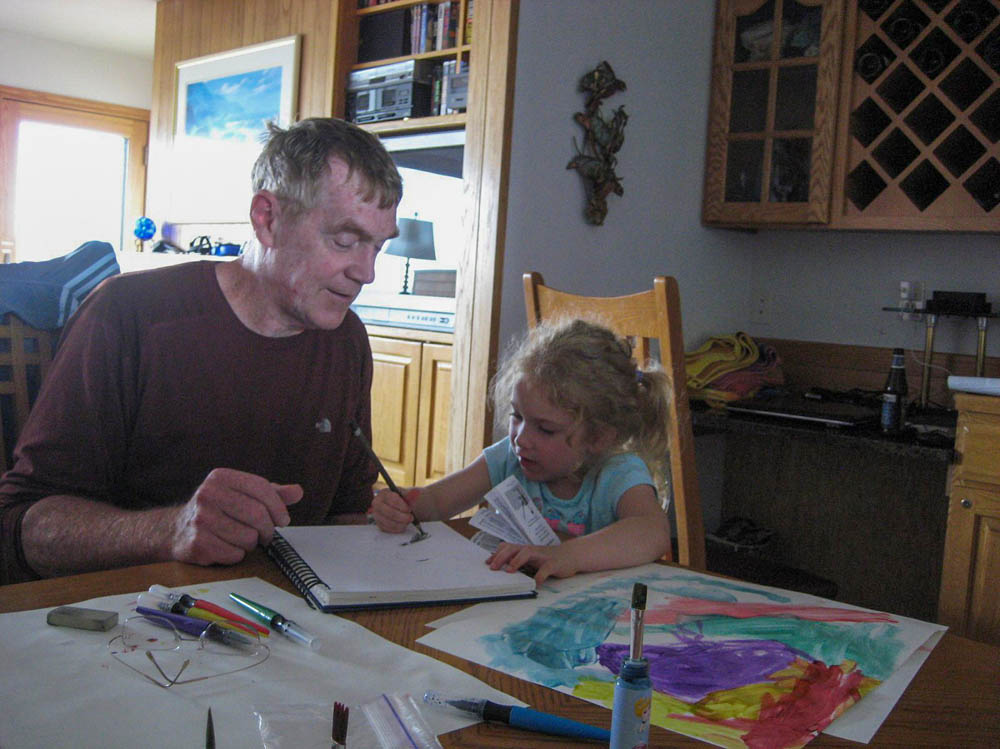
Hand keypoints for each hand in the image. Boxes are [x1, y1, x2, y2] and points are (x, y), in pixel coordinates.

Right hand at [168, 468, 301, 565]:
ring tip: (242, 538)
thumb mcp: (242, 494)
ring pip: (248, 537)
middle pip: (257, 514)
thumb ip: (271, 493)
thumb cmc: (217, 510)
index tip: (283, 520)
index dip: (278, 506)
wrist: (176, 530)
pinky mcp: (197, 543)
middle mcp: (207, 494)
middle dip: (268, 529)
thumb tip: (298, 492)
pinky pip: (234, 554)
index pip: (261, 488)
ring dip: (251, 543)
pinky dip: (237, 555)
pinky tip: (227, 547)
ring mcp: (200, 519)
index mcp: (220, 477)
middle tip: (266, 535)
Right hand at [369, 487, 419, 532]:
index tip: (409, 509)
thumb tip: (416, 492)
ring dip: (400, 524)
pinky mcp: (379, 524)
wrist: (399, 507)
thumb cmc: (402, 500)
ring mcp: (376, 514)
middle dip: (402, 517)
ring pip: (388, 522)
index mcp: (384, 493)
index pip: (391, 500)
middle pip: (389, 512)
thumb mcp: (406, 495)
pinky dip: (396, 529)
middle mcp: (377, 504)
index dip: (401, 506)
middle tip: (411, 518)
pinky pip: (387, 529)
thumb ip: (411, 494)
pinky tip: (402, 526)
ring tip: (407, 522)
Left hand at [486, 542, 581, 584]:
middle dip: (501, 557)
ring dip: (516, 561)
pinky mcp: (553, 563)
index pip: (507, 547)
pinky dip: (539, 577)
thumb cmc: (547, 559)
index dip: (496, 554)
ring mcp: (542, 556)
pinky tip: (535, 584)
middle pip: (513, 548)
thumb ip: (518, 560)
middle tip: (492, 568)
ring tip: (509, 571)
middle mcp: (531, 550)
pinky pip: (545, 569)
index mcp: (524, 549)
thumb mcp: (531, 558)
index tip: (487, 563)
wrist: (571, 556)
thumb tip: (501, 567)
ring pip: (527, 553)